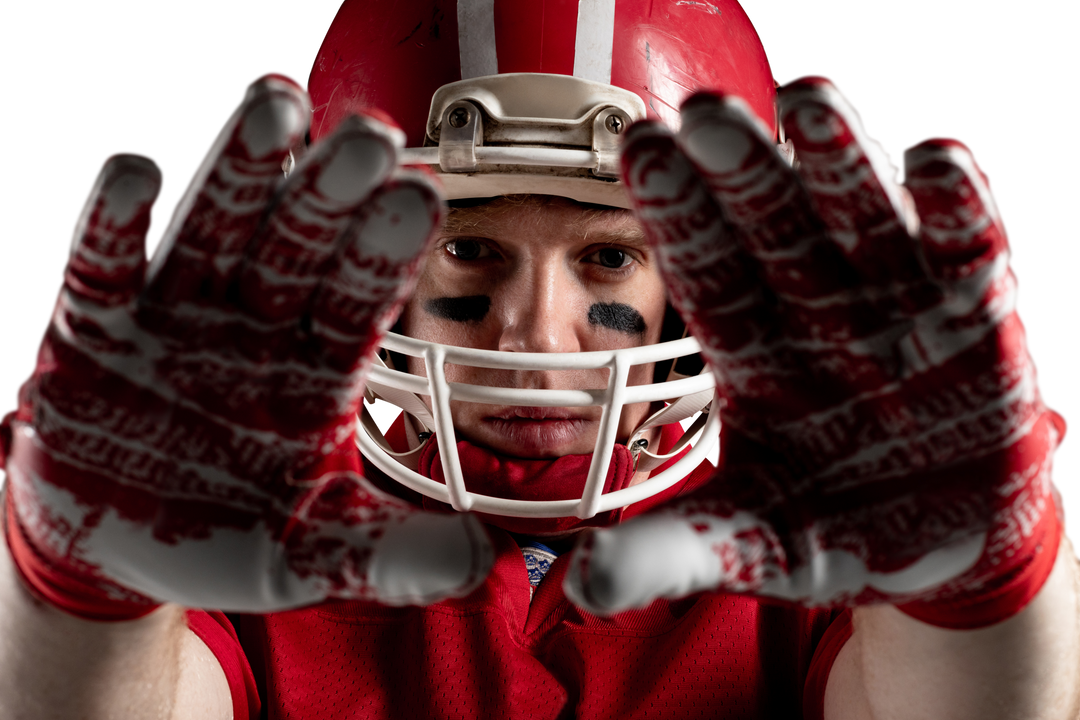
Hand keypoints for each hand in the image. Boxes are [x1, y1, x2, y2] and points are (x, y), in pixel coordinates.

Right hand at [1, 71, 490, 613]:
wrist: (117, 544)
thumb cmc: (227, 537)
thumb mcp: (313, 556)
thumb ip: (391, 555)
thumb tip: (482, 560)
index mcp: (317, 366)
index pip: (360, 298)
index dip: (387, 252)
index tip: (421, 200)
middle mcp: (256, 323)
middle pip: (299, 245)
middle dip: (330, 193)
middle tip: (370, 138)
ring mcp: (176, 314)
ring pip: (213, 230)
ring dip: (240, 172)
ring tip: (273, 104)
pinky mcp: (95, 324)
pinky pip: (103, 266)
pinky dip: (114, 222)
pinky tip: (135, 171)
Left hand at [565, 73, 1066, 614]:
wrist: (942, 550)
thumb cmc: (834, 529)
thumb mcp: (748, 548)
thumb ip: (669, 555)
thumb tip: (579, 588)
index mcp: (750, 350)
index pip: (705, 270)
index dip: (675, 214)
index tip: (637, 152)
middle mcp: (815, 309)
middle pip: (772, 226)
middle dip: (741, 169)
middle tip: (703, 112)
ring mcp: (897, 304)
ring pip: (863, 218)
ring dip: (840, 161)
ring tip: (811, 100)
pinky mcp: (978, 318)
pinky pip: (968, 253)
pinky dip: (957, 209)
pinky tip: (934, 160)